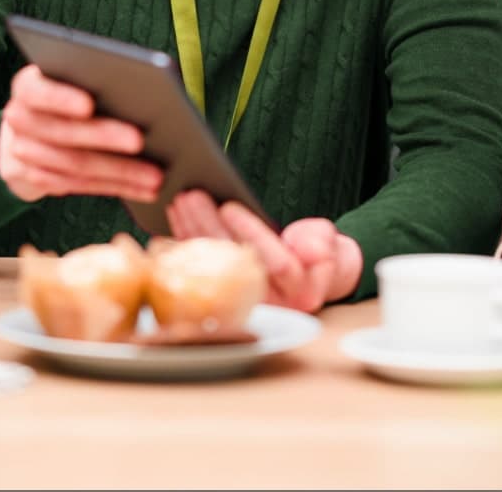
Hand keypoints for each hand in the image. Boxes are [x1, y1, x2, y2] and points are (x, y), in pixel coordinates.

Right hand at [0, 64, 162, 203]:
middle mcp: (19, 119)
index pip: (37, 90)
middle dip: (104, 137)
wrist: (30, 131)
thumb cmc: (68, 95)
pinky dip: (116, 187)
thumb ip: (94, 83)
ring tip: (155, 175)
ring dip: (119, 172)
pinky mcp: (36, 179)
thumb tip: (142, 92)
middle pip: (62, 132)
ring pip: (75, 165)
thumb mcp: (72, 82)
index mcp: (27, 87)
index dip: (60, 98)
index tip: (89, 105)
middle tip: (139, 140)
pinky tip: (144, 189)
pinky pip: (80, 186)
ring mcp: (23, 153)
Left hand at [166, 190, 362, 312]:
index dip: (251, 233)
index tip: (230, 207)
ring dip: (192, 232)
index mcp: (301, 294)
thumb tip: (306, 247)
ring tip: (180, 201)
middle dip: (209, 227)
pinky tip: (173, 223)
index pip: (275, 264)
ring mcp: (244, 303)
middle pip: (233, 264)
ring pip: (212, 267)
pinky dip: (184, 245)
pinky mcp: (223, 295)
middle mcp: (270, 305)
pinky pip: (200, 271)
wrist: (310, 276)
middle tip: (192, 196)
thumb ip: (320, 243)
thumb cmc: (318, 254)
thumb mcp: (328, 243)